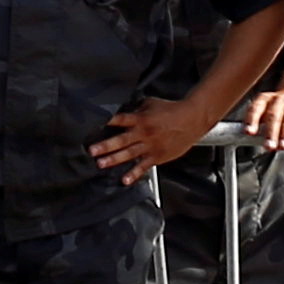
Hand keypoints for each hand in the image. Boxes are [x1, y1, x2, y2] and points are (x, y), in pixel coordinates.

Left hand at [93, 92, 216, 182]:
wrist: (192, 120)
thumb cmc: (171, 110)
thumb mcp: (150, 104)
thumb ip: (135, 109)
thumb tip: (121, 111)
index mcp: (141, 119)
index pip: (120, 119)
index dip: (107, 122)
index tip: (94, 125)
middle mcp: (144, 133)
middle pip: (122, 140)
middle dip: (106, 146)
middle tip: (92, 150)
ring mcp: (150, 146)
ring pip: (129, 154)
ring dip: (114, 159)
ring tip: (101, 164)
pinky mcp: (157, 157)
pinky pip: (143, 167)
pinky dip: (134, 174)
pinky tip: (125, 180)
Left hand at [243, 72, 283, 156]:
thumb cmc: (277, 105)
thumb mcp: (264, 109)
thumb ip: (256, 123)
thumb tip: (240, 138)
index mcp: (264, 100)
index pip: (255, 109)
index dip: (251, 120)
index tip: (249, 132)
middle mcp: (278, 101)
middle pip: (273, 116)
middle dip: (270, 132)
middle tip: (268, 146)